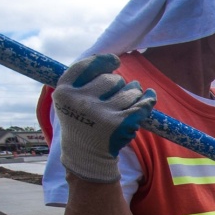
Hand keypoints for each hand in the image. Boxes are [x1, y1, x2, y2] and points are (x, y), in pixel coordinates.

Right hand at [55, 54, 155, 182]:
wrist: (87, 155)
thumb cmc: (81, 122)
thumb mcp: (70, 101)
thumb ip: (84, 80)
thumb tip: (113, 59)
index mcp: (64, 92)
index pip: (86, 66)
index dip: (103, 61)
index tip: (115, 61)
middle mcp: (81, 102)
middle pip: (112, 79)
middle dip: (119, 83)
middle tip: (117, 94)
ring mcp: (102, 114)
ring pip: (130, 90)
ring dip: (133, 92)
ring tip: (128, 99)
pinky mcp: (121, 125)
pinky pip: (142, 104)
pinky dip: (148, 98)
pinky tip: (150, 95)